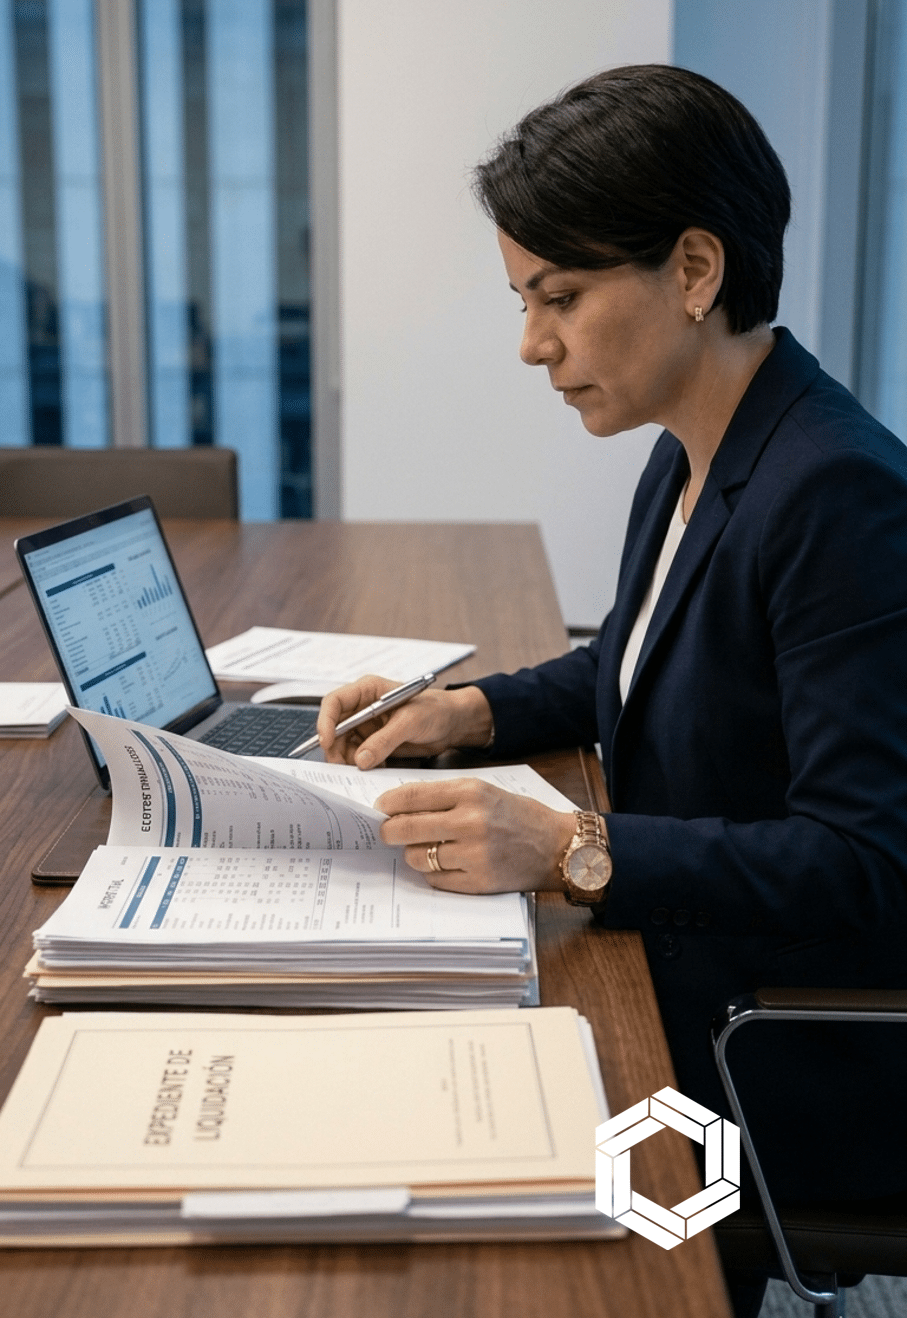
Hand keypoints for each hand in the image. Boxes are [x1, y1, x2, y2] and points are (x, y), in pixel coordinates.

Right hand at [316, 676, 493, 768]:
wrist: (454, 723)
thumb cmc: (436, 710)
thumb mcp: (410, 722)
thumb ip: (384, 740)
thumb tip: (361, 760)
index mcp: (368, 690)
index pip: (334, 702)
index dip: (326, 721)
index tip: (326, 742)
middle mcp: (363, 707)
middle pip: (335, 727)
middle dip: (335, 747)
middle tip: (342, 767)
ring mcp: (368, 726)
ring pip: (344, 745)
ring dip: (348, 759)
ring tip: (362, 770)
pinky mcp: (375, 743)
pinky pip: (359, 755)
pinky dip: (362, 765)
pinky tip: (374, 769)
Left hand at [375, 777, 576, 893]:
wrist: (556, 846)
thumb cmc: (517, 816)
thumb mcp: (484, 791)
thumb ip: (444, 797)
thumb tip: (398, 806)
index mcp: (471, 792)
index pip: (412, 796)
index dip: (388, 803)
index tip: (380, 808)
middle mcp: (470, 821)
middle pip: (406, 828)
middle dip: (389, 831)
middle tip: (387, 832)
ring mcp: (474, 854)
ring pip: (416, 857)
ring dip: (412, 854)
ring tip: (424, 849)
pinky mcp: (477, 882)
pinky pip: (434, 879)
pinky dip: (433, 872)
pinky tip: (445, 864)